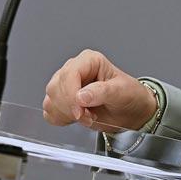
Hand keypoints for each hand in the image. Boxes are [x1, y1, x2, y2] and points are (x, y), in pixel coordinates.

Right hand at [42, 49, 156, 131]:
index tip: (80, 112)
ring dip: (66, 114)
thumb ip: (102, 92)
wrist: (130, 110)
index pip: (68, 74)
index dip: (71, 95)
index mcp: (89, 61)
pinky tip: (77, 118)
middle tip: (89, 116)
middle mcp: (75, 70)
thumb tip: (81, 96)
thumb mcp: (121, 91)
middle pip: (56, 88)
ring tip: (87, 116)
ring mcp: (66, 85)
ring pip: (50, 100)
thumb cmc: (129, 95)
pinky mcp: (62, 100)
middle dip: (70, 107)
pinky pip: (49, 111)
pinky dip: (61, 119)